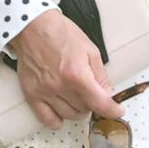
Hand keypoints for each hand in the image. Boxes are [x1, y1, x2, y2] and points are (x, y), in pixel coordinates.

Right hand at [10, 9, 123, 128]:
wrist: (34, 27)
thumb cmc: (62, 34)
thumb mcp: (90, 49)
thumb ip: (100, 74)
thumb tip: (107, 93)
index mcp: (77, 73)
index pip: (99, 103)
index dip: (112, 110)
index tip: (117, 111)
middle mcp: (60, 86)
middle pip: (84, 109)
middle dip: (93, 103)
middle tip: (92, 92)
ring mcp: (44, 92)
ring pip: (68, 116)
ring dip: (78, 110)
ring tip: (78, 96)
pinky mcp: (31, 95)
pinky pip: (47, 120)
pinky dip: (58, 120)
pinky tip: (63, 109)